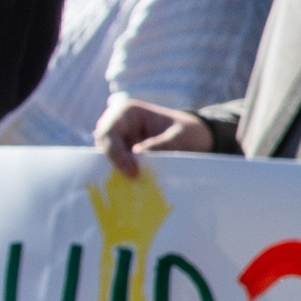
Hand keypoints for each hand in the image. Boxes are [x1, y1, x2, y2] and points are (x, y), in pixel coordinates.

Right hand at [93, 96, 213, 178]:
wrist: (196, 140)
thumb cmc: (188, 133)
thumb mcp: (179, 138)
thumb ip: (160, 145)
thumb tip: (137, 155)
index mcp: (127, 112)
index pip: (108, 131)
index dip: (114, 152)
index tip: (131, 171)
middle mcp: (117, 125)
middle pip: (103, 146)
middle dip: (114, 164)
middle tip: (132, 181)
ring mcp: (118, 142)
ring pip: (106, 160)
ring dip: (118, 173)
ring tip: (135, 186)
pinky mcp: (123, 157)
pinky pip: (116, 169)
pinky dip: (123, 178)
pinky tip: (135, 188)